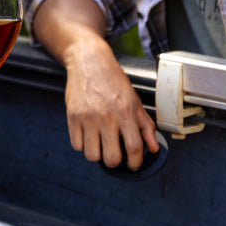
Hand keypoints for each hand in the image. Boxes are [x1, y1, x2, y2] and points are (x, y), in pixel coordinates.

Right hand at [63, 43, 159, 169]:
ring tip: (100, 144)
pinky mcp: (72, 116)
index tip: (133, 164)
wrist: (89, 61)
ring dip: (97, 154)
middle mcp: (106, 116)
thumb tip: (153, 147)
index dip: (136, 162)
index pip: (134, 148)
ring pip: (91, 155)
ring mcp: (87, 117)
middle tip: (115, 154)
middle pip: (111, 158)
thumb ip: (146, 126)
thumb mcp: (135, 100)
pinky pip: (76, 145)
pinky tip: (88, 135)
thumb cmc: (113, 80)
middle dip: (115, 162)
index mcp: (125, 112)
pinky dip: (82, 145)